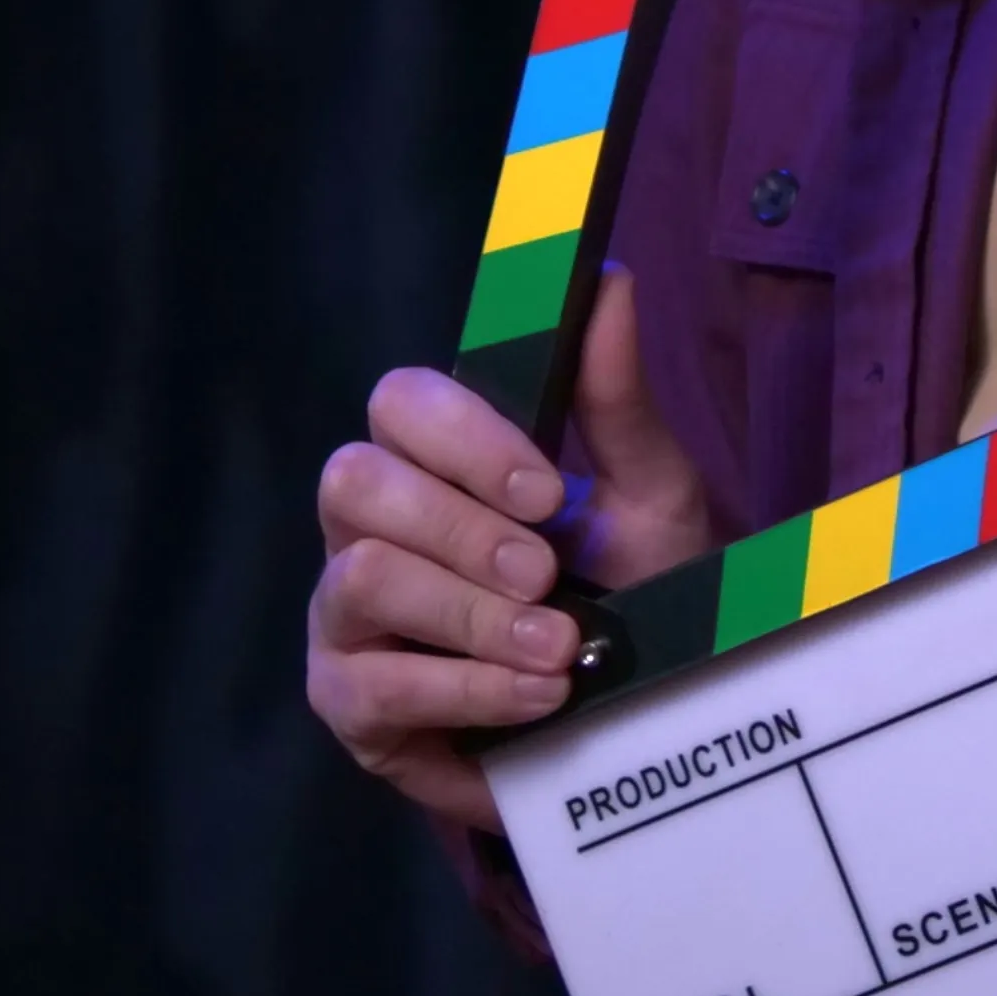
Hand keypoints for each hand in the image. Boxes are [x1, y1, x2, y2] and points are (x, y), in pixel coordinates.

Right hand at [303, 267, 713, 833]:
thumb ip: (618, 397)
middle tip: (546, 575)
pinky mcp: (348, 701)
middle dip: (458, 529)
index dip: (464, 439)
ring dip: (471, 616)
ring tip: (557, 650)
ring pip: (360, 579)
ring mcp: (345, 615)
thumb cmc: (637, 591)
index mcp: (432, 462)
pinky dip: (463, 688)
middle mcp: (369, 527)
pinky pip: (371, 685)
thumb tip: (609, 280)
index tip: (545, 491)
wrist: (645, 715)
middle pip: (353, 482)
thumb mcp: (651, 496)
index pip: (398, 404)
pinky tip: (534, 698)